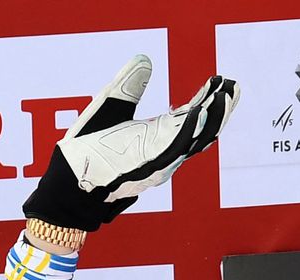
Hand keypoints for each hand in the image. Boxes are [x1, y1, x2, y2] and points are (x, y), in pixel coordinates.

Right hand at [23, 55, 238, 231]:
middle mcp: (164, 161)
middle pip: (202, 133)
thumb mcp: (99, 117)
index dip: (209, 101)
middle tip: (229, 88)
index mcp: (154, 145)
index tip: (220, 82)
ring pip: (194, 144)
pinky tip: (192, 125)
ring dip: (209, 122)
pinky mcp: (153, 173)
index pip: (194, 119)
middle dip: (218, 110)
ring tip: (219, 102)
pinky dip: (193, 134)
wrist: (69, 198)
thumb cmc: (81, 158)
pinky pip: (182, 152)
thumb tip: (145, 61)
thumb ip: (124, 89)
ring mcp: (160, 170)